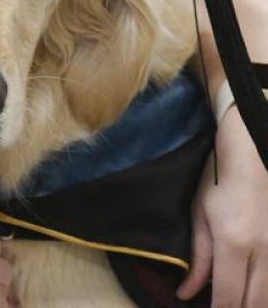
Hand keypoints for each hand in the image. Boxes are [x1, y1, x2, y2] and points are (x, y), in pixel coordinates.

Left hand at [177, 108, 267, 306]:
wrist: (251, 154)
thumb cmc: (219, 180)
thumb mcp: (199, 216)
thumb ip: (198, 260)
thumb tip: (186, 294)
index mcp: (234, 244)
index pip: (228, 297)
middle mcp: (263, 252)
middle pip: (254, 303)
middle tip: (216, 307)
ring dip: (251, 303)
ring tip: (229, 297)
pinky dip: (263, 292)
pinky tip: (248, 288)